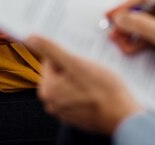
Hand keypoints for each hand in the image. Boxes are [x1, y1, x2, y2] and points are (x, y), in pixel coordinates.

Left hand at [26, 36, 142, 134]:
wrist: (122, 115)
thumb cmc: (104, 90)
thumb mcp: (77, 64)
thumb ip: (52, 50)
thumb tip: (31, 38)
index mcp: (47, 89)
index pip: (51, 60)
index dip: (68, 55)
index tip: (81, 57)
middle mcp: (52, 103)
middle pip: (60, 72)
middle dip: (74, 67)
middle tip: (90, 69)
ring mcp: (64, 111)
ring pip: (70, 83)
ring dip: (81, 78)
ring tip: (96, 80)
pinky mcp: (76, 115)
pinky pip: (77, 95)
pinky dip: (86, 90)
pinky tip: (97, 89)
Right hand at [108, 0, 154, 85]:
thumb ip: (140, 25)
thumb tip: (119, 18)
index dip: (125, 6)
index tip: (110, 16)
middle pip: (140, 10)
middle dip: (126, 23)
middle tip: (113, 34)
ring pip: (140, 25)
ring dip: (129, 34)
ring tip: (119, 44)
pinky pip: (145, 36)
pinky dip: (136, 42)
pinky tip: (129, 50)